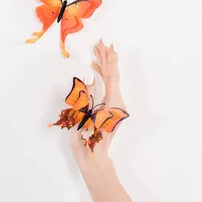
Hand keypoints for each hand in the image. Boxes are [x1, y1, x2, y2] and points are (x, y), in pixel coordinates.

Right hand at [71, 41, 126, 167]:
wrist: (94, 158)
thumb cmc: (88, 140)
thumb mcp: (85, 115)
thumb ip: (88, 95)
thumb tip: (91, 79)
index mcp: (113, 101)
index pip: (112, 75)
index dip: (109, 58)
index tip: (107, 44)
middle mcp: (117, 101)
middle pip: (112, 75)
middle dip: (106, 58)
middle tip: (100, 42)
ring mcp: (114, 105)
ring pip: (110, 80)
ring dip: (103, 66)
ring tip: (96, 51)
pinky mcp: (109, 108)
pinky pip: (106, 87)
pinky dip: (101, 77)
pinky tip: (95, 70)